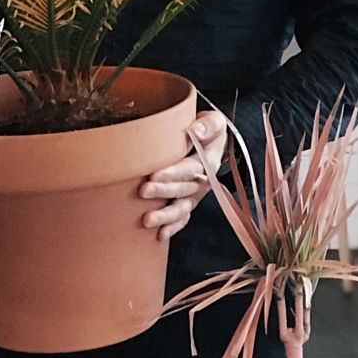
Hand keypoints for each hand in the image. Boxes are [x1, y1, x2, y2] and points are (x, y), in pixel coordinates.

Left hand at [139, 110, 227, 241]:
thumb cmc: (209, 130)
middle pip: (182, 190)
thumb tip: (195, 131)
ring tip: (147, 221)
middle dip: (162, 192)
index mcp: (208, 162)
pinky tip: (160, 235)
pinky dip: (173, 227)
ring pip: (181, 208)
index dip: (172, 173)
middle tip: (143, 191)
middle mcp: (202, 182)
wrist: (212, 141)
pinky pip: (183, 218)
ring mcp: (195, 194)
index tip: (153, 175)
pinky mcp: (189, 201)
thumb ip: (207, 124)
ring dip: (165, 216)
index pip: (189, 169)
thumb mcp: (214, 121)